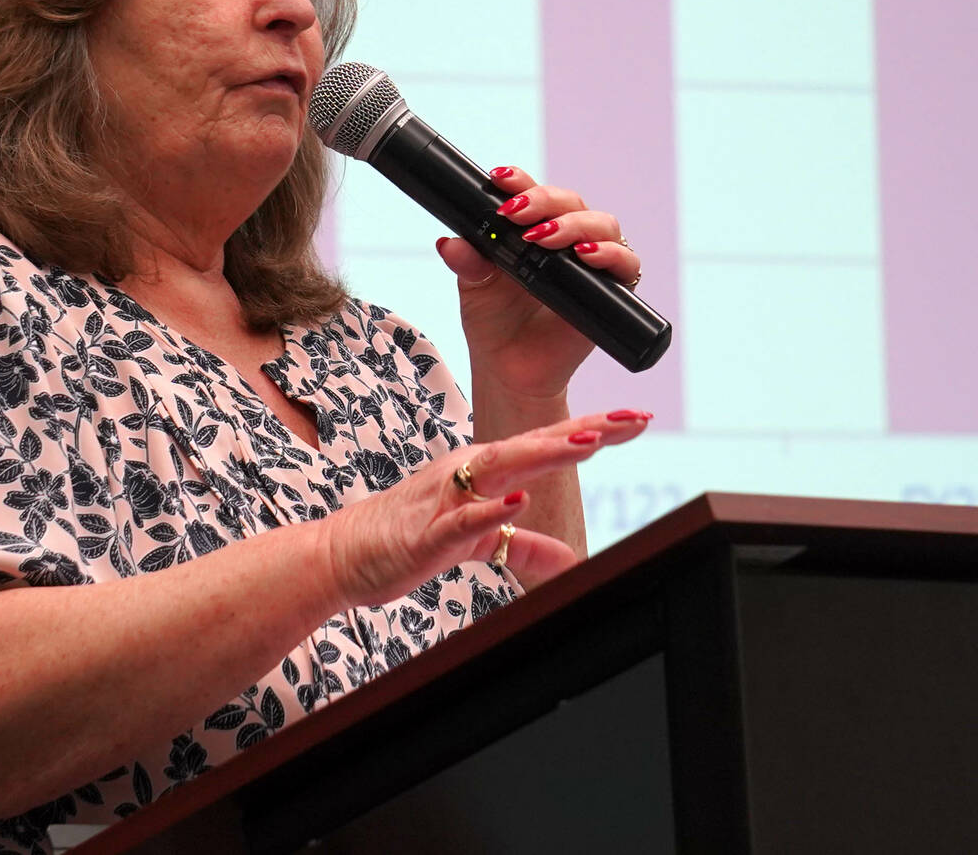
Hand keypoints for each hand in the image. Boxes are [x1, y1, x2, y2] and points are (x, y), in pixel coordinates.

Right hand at [314, 410, 650, 606]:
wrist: (342, 554)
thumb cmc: (406, 538)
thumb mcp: (476, 544)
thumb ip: (522, 546)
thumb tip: (569, 558)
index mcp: (482, 469)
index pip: (545, 442)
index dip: (592, 430)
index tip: (636, 419)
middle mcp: (468, 472)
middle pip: (533, 444)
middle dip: (583, 431)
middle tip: (630, 420)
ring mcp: (447, 498)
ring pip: (501, 470)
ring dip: (545, 455)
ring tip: (588, 445)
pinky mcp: (427, 532)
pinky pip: (462, 520)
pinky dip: (490, 511)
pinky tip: (518, 502)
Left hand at [433, 165, 644, 401]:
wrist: (511, 371)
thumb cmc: (495, 323)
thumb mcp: (474, 288)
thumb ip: (467, 263)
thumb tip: (450, 243)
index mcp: (534, 228)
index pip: (534, 193)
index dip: (521, 181)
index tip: (500, 179)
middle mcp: (567, 239)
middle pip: (571, 202)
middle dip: (544, 201)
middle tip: (516, 214)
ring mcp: (592, 262)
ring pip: (602, 224)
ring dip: (574, 225)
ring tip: (544, 238)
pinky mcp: (612, 290)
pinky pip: (626, 263)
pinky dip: (610, 254)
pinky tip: (586, 255)